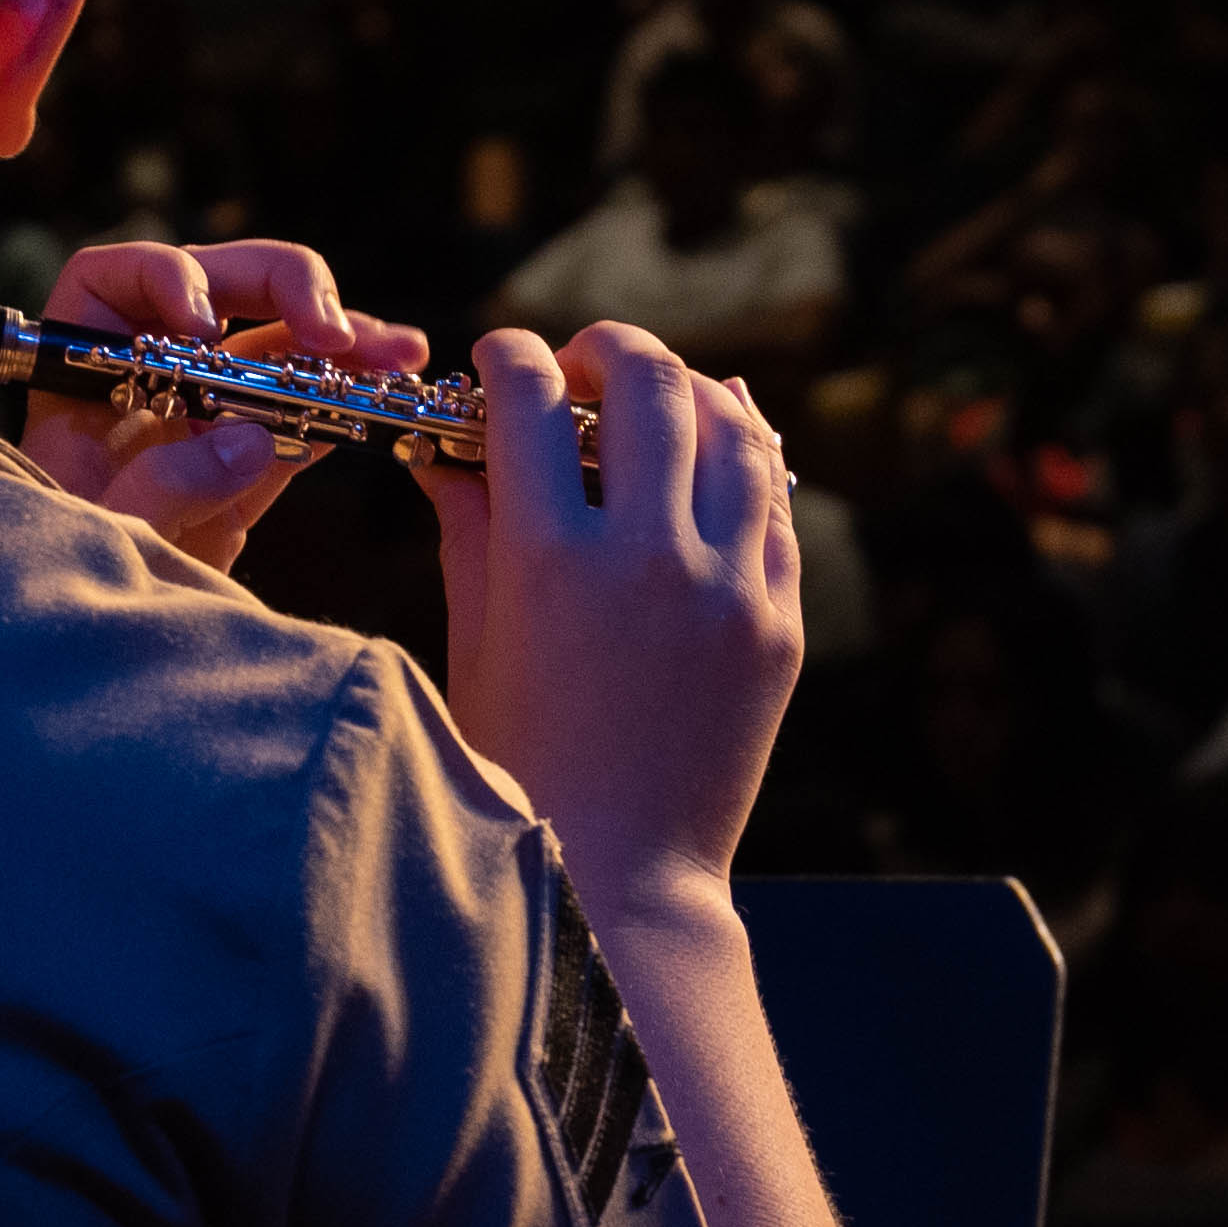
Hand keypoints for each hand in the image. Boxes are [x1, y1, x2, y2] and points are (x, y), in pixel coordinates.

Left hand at [19, 239, 423, 574]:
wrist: (100, 660)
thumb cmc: (66, 584)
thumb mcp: (102, 537)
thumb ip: (163, 487)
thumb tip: (246, 437)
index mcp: (85, 380)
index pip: (110, 284)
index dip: (162, 278)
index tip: (205, 324)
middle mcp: (149, 377)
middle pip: (216, 284)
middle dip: (284, 288)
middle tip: (331, 329)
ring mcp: (206, 411)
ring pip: (277, 338)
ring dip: (342, 333)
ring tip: (396, 349)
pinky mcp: (253, 456)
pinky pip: (307, 407)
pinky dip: (352, 394)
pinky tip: (392, 385)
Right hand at [407, 321, 804, 911]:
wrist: (623, 876)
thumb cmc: (521, 770)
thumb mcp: (474, 646)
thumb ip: (469, 531)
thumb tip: (448, 451)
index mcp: (551, 565)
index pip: (530, 401)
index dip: (509, 358)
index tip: (500, 358)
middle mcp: (649, 560)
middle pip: (648, 386)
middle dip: (608, 350)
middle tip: (582, 364)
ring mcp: (729, 589)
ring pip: (733, 430)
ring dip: (689, 391)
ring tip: (655, 398)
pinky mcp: (778, 622)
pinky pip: (776, 506)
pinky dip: (747, 459)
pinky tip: (721, 444)